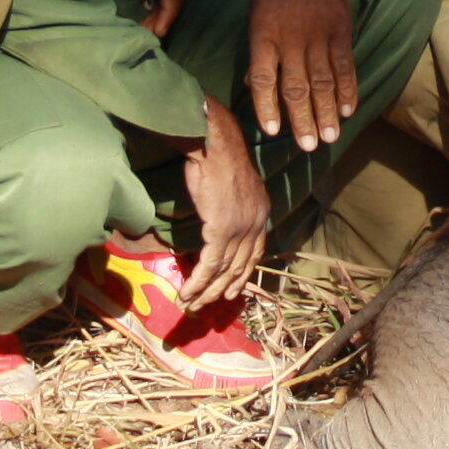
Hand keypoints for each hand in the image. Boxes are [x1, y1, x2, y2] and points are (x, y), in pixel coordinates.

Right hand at [173, 94, 270, 305]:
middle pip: (240, 267)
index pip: (255, 253)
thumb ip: (234, 208)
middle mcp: (257, 223)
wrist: (213, 143)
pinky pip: (209, 264)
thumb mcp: (234, 186)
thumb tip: (219, 222)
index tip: (231, 290)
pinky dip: (197, 281)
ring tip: (191, 305)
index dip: (242, 275)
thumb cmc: (217, 158)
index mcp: (262, 213)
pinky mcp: (222, 229)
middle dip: (221, 289)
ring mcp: (241, 227)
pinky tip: (187, 292)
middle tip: (206, 305)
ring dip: (206, 291)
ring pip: (224, 270)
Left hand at [246, 0, 362, 151]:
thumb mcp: (255, 11)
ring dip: (327, 112)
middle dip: (303, 119)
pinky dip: (348, 89)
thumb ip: (258, 49)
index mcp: (263, 33)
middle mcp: (291, 38)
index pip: (263, 78)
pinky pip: (345, 66)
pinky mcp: (340, 30)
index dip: (268, 106)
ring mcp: (318, 35)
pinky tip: (349, 109)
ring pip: (323, 81)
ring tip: (330, 137)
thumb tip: (253, 84)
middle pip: (296, 87)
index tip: (273, 132)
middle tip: (310, 146)